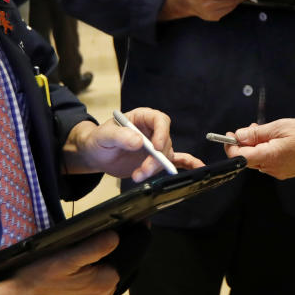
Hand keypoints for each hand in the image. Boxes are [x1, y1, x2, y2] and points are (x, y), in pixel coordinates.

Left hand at [64, 108, 203, 180]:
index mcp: (142, 118)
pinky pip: (176, 160)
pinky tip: (198, 168)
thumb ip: (120, 136)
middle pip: (164, 143)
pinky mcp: (156, 159)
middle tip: (141, 171)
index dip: (162, 133)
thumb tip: (138, 141)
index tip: (156, 148)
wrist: (96, 155)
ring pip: (165, 157)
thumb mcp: (105, 136)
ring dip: (154, 169)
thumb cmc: (99, 140)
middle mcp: (152, 131)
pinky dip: (187, 164)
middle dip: (155, 159)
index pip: (160, 120)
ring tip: (137, 176)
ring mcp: (155, 146)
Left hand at [225, 119, 294, 179]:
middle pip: (247, 158)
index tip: (230, 134)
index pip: (239, 156)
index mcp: (268, 157)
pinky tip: (276, 140)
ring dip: (257, 146)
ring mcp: (278, 172)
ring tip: (267, 131)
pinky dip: (266, 151)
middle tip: (252, 127)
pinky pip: (268, 162)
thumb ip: (257, 133)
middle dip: (244, 143)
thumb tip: (239, 135)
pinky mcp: (285, 172)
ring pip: (258, 159)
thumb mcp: (281, 127)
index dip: (231, 146)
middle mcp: (271, 168)